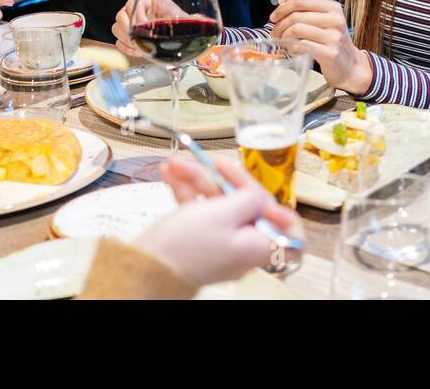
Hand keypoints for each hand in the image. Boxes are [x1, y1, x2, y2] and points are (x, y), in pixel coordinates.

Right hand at [111, 0, 189, 56]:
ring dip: (125, 39)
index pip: (135, 2)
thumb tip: (191, 19)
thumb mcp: (181, 19)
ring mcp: (129, 21)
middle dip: (128, 28)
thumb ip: (183, 18)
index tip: (144, 24)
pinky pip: (118, 41)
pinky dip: (126, 48)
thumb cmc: (180, 24)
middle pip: (121, 14)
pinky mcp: (126, 35)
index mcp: (151, 0)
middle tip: (138, 37)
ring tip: (138, 46)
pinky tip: (137, 51)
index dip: (137, 13)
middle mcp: (137, 8)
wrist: (179, 33)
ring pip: (116, 27)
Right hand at [134, 156, 304, 286]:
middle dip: (224, 179)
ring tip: (178, 162)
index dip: (279, 207)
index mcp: (257, 245)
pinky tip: (171, 174)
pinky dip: (186, 191)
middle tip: (210, 161)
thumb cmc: (184, 247)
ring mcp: (217, 243)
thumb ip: (249, 199)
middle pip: (245, 206)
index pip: (287, 230)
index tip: (262, 190)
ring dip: (198, 179)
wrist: (141, 268)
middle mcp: (241, 247)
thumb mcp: (224, 213)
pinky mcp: (195, 240)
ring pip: (216, 203)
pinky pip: (197, 210)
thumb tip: (259, 196)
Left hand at [269, 0, 370, 92]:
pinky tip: (293, 51)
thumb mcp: (321, 21)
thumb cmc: (332, 42)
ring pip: (296, 30)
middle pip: (297, 16)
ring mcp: (334, 37)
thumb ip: (302, 9)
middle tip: (275, 33)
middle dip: (280, 25)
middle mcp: (335, 20)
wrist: (350, 66)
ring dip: (284, 37)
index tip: (274, 17)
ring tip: (283, 42)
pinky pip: (301, 46)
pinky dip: (292, 48)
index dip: (283, 8)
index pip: (302, 1)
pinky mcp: (330, 53)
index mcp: (333, 8)